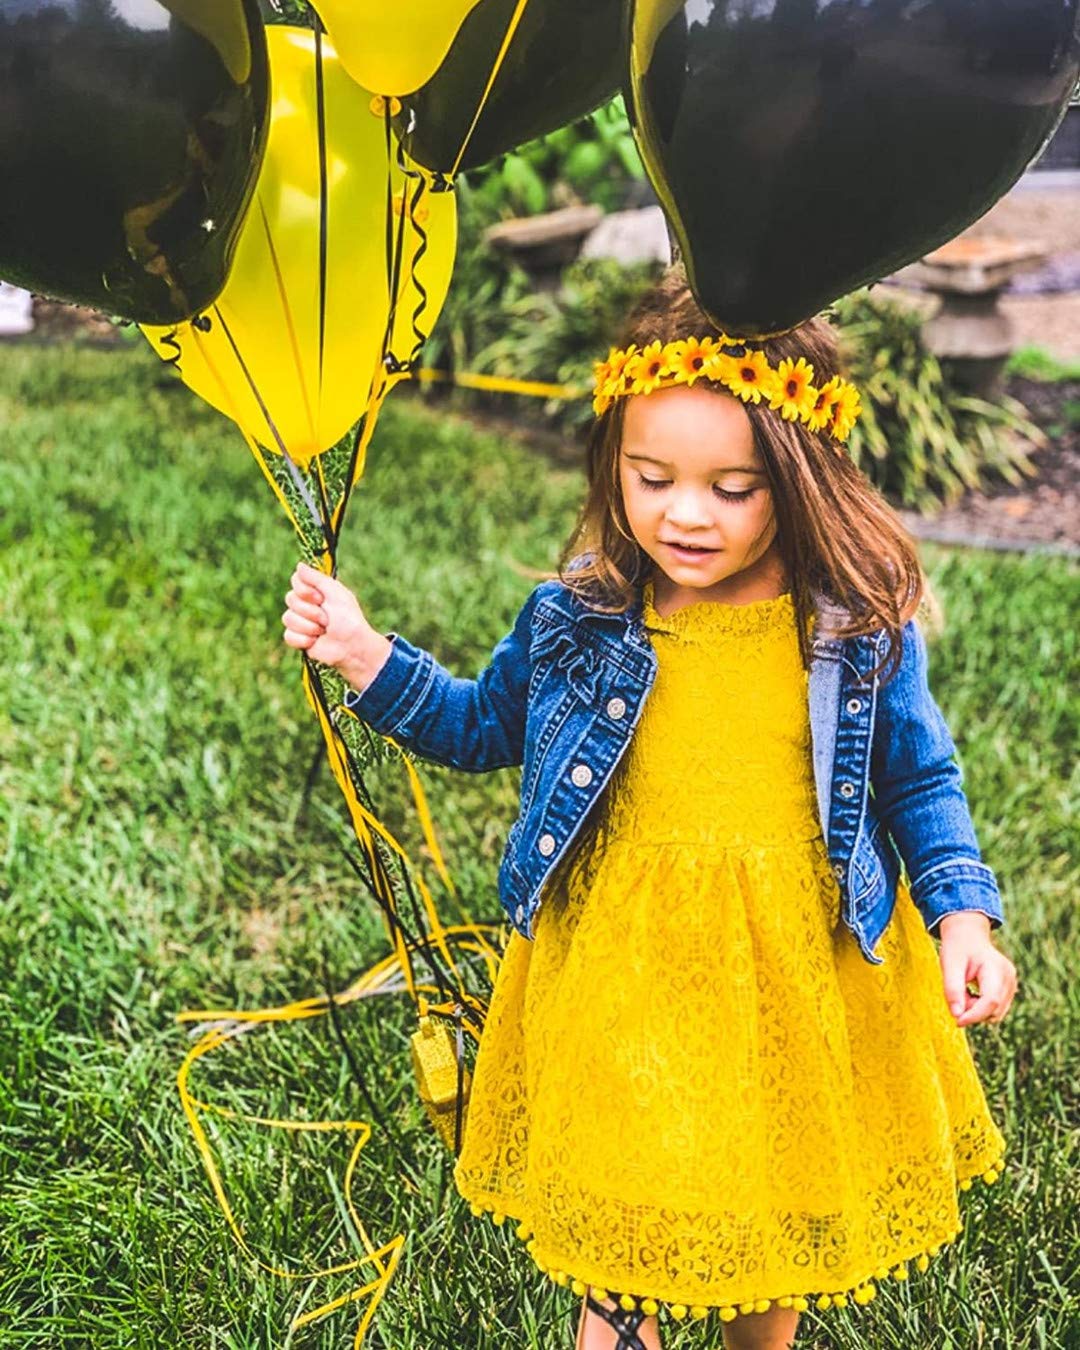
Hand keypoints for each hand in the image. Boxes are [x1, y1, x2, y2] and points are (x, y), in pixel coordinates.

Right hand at [283, 560, 390, 689]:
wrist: (353, 646)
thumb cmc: (348, 619)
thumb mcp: (336, 593)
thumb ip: (316, 578)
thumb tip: (299, 565)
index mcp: (315, 591)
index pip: (296, 580)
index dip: (305, 590)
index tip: (321, 598)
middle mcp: (305, 604)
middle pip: (289, 599)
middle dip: (311, 611)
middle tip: (327, 619)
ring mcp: (300, 622)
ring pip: (288, 618)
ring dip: (309, 626)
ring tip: (324, 631)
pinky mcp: (297, 639)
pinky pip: (288, 635)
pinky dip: (304, 639)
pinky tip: (316, 641)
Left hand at [937, 912, 1017, 1027]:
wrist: (967, 935)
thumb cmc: (957, 948)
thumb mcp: (949, 964)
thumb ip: (952, 990)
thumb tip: (957, 1016)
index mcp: (996, 968)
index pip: (991, 1001)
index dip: (974, 1015)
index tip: (957, 1021)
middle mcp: (1009, 977)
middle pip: (994, 1009)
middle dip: (973, 1011)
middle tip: (956, 996)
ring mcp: (1011, 983)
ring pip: (995, 1012)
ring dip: (976, 1010)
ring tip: (964, 991)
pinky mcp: (1009, 989)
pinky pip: (995, 1008)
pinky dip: (981, 1006)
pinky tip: (971, 993)